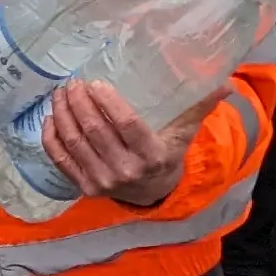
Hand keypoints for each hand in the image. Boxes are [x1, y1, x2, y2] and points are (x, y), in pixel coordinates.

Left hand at [35, 78, 184, 205]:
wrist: (153, 193)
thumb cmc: (168, 154)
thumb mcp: (185, 133)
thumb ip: (199, 106)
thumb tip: (225, 83)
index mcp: (152, 156)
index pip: (127, 125)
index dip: (108, 102)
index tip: (95, 83)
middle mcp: (126, 171)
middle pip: (95, 131)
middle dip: (80, 102)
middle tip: (74, 83)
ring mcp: (103, 181)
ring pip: (75, 142)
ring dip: (63, 114)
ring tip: (61, 93)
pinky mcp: (85, 187)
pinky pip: (62, 161)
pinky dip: (52, 138)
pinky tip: (50, 118)